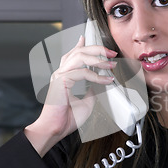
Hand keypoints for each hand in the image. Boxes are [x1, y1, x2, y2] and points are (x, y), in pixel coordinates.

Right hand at [24, 35, 117, 155]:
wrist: (56, 129)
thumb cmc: (66, 118)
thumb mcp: (87, 102)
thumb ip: (92, 90)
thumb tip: (100, 83)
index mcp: (64, 76)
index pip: (72, 55)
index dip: (80, 45)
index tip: (86, 37)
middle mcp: (60, 73)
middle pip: (79, 51)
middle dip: (97, 49)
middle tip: (111, 53)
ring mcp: (59, 75)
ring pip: (80, 57)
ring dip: (98, 58)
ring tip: (111, 64)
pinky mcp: (61, 81)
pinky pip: (82, 72)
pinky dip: (97, 75)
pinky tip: (107, 80)